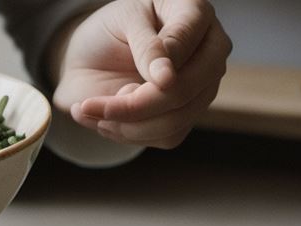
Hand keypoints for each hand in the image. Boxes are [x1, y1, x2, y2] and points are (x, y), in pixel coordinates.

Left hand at [51, 0, 231, 148]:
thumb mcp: (121, 22)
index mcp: (195, 13)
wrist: (93, 57)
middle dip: (135, 106)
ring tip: (93, 109)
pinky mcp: (189, 115)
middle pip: (186, 90)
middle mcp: (210, 51)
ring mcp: (203, 86)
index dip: (157, 66)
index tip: (125, 88)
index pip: (185, 42)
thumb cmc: (110, 29)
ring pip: (176, 121)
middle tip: (90, 106)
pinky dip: (130, 134)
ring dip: (127, 124)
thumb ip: (146, 46)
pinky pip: (168, 137)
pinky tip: (107, 118)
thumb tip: (168, 79)